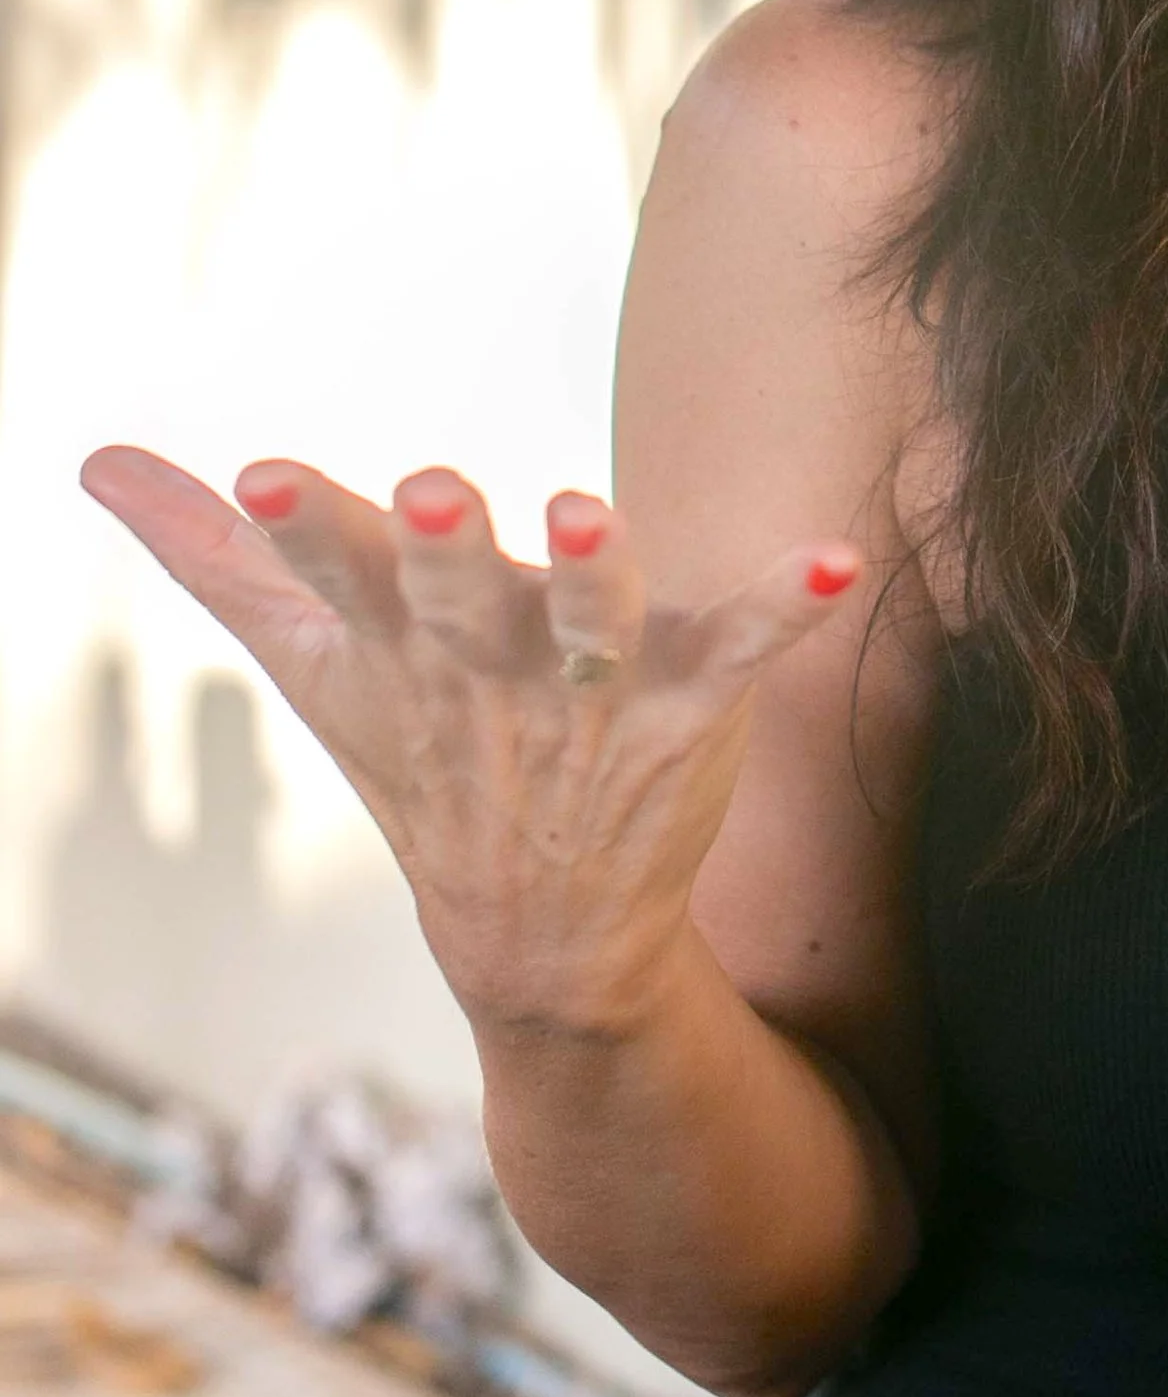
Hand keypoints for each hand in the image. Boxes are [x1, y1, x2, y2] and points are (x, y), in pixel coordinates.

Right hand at [79, 445, 859, 1045]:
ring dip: (596, 571)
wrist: (543, 940)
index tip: (274, 479)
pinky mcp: (688, 710)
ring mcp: (590, 699)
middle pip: (459, 600)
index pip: (339, 580)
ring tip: (594, 514)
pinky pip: (743, 650)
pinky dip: (791, 605)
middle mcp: (487, 671)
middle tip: (443, 492)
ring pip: (595, 624)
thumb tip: (96, 456)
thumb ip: (217, 555)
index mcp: (396, 648)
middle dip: (445, 552)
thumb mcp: (316, 663)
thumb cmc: (422, 757)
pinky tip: (842, 562)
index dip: (311, 531)